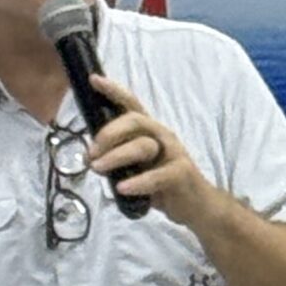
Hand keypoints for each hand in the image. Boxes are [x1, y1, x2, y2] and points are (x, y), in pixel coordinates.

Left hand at [86, 75, 211, 225]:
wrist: (196, 205)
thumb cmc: (164, 185)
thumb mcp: (137, 167)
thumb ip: (117, 158)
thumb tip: (88, 156)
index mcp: (150, 131)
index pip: (132, 104)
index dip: (114, 91)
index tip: (94, 80)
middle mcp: (162, 135)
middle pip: (135, 120)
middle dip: (109, 133)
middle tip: (91, 151)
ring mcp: (174, 152)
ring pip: (142, 146)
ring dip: (116, 156)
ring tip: (97, 169)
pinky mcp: (181, 172)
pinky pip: (157, 176)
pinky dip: (138, 182)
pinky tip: (122, 188)